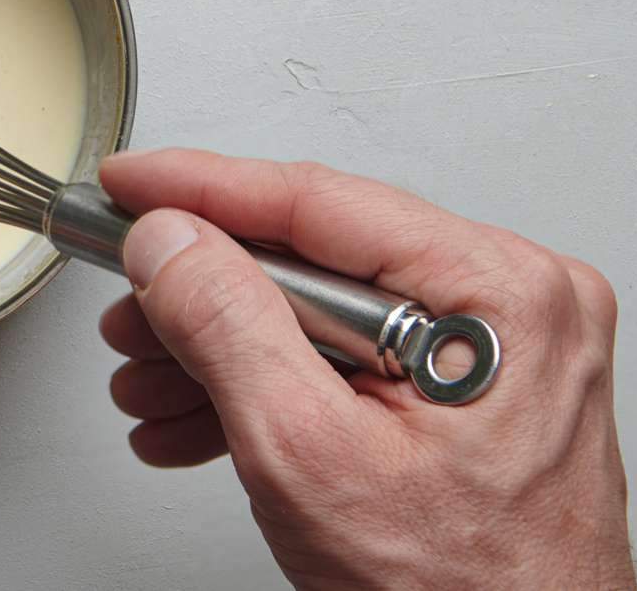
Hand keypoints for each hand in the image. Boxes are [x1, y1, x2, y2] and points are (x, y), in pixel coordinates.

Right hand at [98, 149, 632, 589]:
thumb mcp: (305, 452)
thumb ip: (225, 325)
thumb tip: (168, 240)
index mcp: (496, 293)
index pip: (316, 201)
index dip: (199, 188)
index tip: (129, 185)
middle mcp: (507, 303)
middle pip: (311, 258)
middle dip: (201, 298)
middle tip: (128, 313)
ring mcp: (491, 346)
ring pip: (316, 311)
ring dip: (221, 351)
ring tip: (151, 386)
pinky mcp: (467, 386)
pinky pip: (347, 355)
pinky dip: (272, 384)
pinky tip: (202, 417)